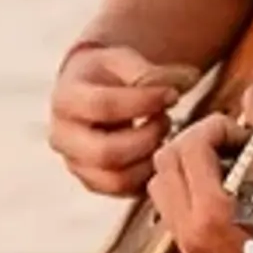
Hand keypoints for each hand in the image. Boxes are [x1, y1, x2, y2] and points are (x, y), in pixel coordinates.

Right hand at [47, 43, 198, 197]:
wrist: (91, 95)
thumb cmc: (110, 76)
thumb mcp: (123, 60)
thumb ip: (152, 70)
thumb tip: (190, 79)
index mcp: (65, 100)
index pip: (102, 106)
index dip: (144, 101)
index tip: (172, 94)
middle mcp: (62, 137)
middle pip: (105, 153)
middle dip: (147, 138)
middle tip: (166, 119)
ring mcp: (76, 164)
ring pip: (116, 179)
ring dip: (149, 159)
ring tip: (163, 135)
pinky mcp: (93, 182)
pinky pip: (125, 191)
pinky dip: (148, 175)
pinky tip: (157, 151)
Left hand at [140, 97, 252, 252]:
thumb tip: (252, 96)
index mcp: (215, 211)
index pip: (190, 146)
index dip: (218, 127)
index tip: (242, 134)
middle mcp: (194, 232)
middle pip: (165, 161)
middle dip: (196, 141)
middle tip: (229, 143)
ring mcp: (190, 246)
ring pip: (159, 186)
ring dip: (184, 166)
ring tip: (221, 164)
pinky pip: (170, 210)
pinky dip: (187, 190)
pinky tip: (221, 187)